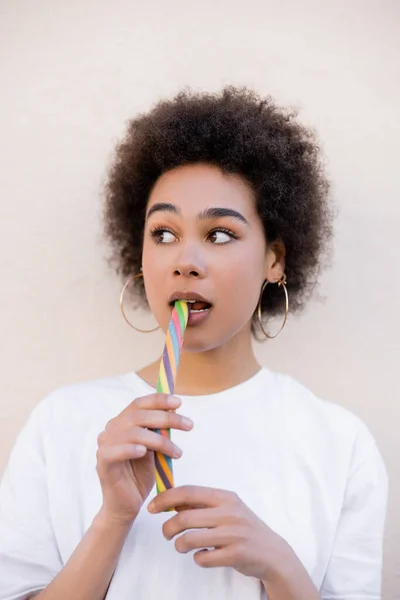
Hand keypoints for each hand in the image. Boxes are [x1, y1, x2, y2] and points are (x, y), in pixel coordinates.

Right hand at [96, 394, 192, 524]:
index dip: (158, 400)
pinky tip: (144, 452)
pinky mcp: (102, 463)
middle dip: (166, 418)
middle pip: (138, 415)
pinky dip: (130, 449)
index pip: (139, 404)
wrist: (126, 505)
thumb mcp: (153, 449)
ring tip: (177, 453)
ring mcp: (105, 445)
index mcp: (122, 422)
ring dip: (159, 440)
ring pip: (133, 433)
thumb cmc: (139, 475)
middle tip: (189, 425)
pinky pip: (114, 451)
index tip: (179, 403)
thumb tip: (174, 412)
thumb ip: (158, 432)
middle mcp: (111, 430)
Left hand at [148, 485, 290, 581]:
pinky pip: (203, 558)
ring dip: (179, 545)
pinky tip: (202, 556)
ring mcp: (233, 534)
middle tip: (166, 534)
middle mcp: (229, 512)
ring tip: (181, 546)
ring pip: (190, 539)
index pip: (188, 492)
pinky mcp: (235, 554)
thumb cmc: (243, 527)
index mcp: (225, 497)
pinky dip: (197, 559)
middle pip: (184, 518)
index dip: (165, 498)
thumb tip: (170, 500)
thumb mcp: (227, 509)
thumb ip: (202, 504)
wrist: (272, 552)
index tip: (152, 507)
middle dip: (167, 528)